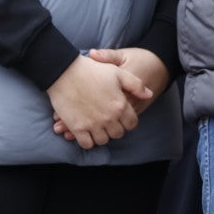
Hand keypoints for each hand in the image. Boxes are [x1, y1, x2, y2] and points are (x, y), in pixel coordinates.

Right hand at [54, 48, 170, 141]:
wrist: (65, 72)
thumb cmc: (93, 70)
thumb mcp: (119, 73)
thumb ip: (136, 85)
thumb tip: (149, 95)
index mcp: (120, 105)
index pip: (132, 124)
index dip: (128, 122)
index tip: (122, 118)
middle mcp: (108, 117)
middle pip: (118, 134)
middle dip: (116, 129)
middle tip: (109, 122)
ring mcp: (92, 124)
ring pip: (103, 141)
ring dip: (102, 135)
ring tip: (98, 127)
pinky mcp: (77, 128)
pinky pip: (86, 144)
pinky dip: (88, 141)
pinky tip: (87, 132)